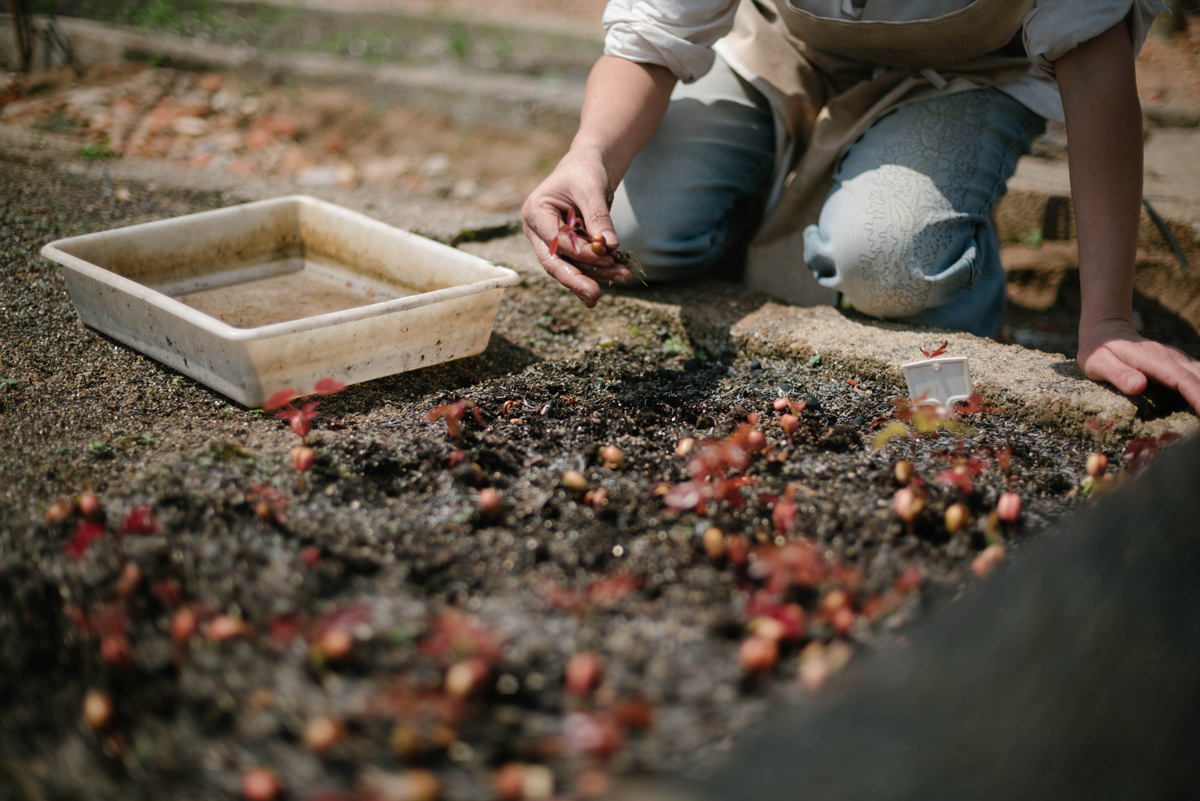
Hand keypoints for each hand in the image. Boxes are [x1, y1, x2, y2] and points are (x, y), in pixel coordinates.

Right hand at [522, 148, 632, 307]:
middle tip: (595, 295)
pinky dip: (594, 275)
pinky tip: (606, 287)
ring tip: (623, 276)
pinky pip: (578, 266)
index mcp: (535, 212)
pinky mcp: (565, 249)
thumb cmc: (586, 171)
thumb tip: (609, 246)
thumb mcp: (592, 188)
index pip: (555, 241)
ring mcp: (549, 243)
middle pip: (554, 262)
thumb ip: (599, 216)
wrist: (589, 166)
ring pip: (569, 267)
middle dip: (577, 279)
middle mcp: (537, 231)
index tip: (607, 255)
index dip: (580, 251)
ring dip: (595, 275)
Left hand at [1078, 318, 1199, 412]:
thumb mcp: (1098, 363)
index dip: (1199, 396)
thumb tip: (1140, 386)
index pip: (1183, 380)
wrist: (1107, 331)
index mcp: (1154, 361)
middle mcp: (1172, 359)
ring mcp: (1179, 361)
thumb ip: (1118, 374)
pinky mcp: (1181, 365)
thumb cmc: (1099, 351)